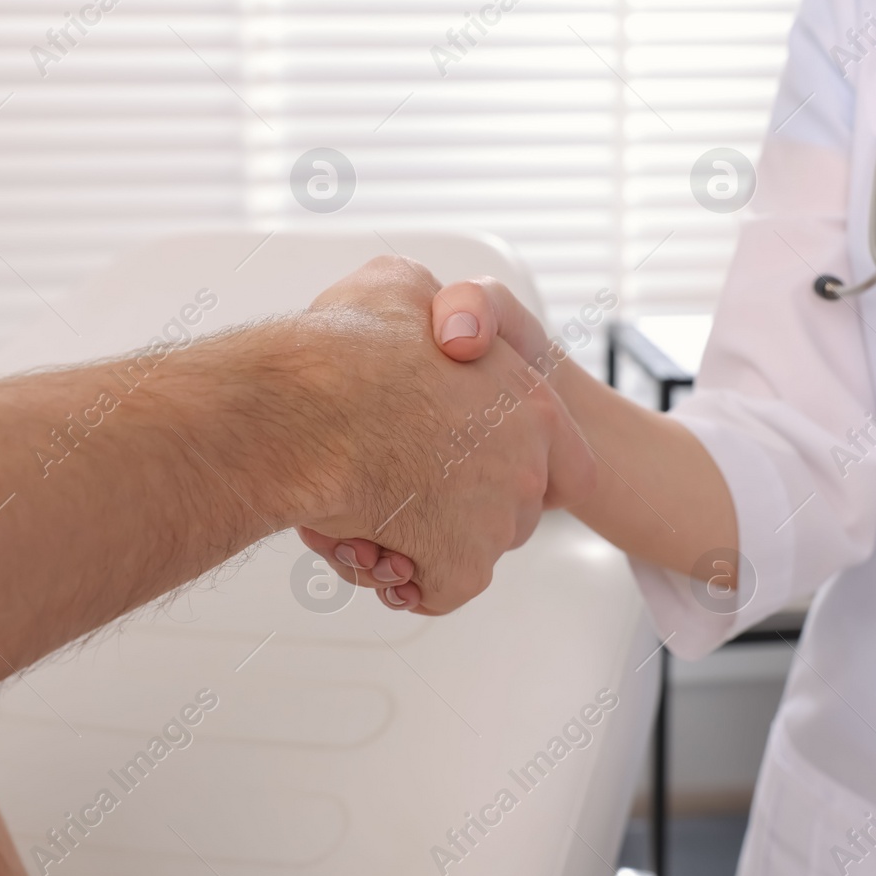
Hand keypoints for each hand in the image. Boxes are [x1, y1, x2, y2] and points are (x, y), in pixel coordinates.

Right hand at [290, 258, 592, 614]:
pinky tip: (363, 548)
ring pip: (463, 550)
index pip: (566, 462)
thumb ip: (429, 305)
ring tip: (361, 515)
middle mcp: (526, 465)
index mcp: (532, 402)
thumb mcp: (397, 285)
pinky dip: (400, 580)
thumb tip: (434, 318)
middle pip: (505, 508)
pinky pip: (435, 590)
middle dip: (452, 505)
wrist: (309, 407)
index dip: (519, 465)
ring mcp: (496, 520)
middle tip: (396, 488)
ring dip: (416, 542)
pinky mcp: (460, 565)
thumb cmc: (347, 349)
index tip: (474, 466)